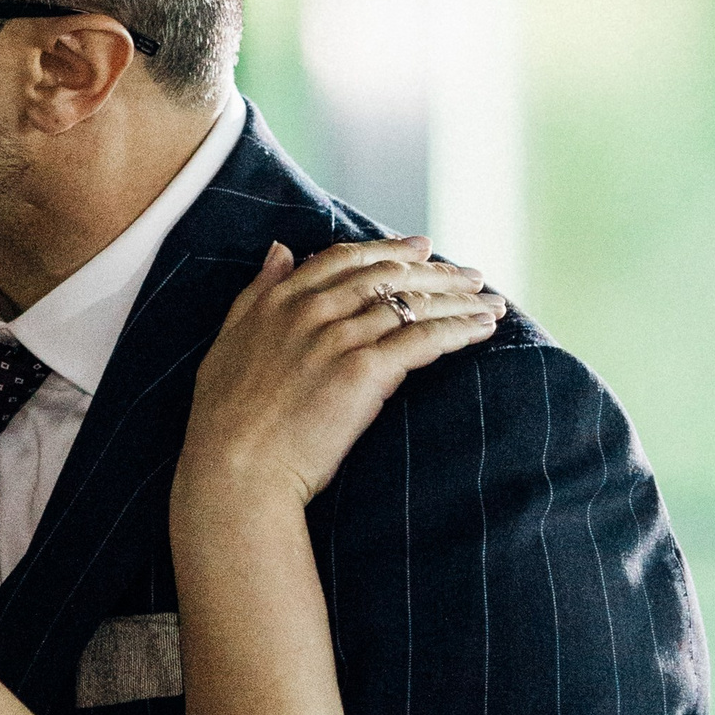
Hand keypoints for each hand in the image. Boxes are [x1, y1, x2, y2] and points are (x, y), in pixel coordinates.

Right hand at [176, 235, 503, 515]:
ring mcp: (338, 338)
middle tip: (469, 274)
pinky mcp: (363, 371)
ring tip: (490, 301)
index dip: (389, 249)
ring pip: (411, 304)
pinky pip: (422, 339)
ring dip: (458, 298)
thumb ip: (256, 291)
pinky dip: (458, 329)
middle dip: (436, 271)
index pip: (345, 258)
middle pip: (388, 276)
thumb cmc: (225, 419)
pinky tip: (483, 328)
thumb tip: (280, 249)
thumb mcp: (229, 340)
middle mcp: (311, 310)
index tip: (422, 247)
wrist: (236, 468)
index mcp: (279, 300)